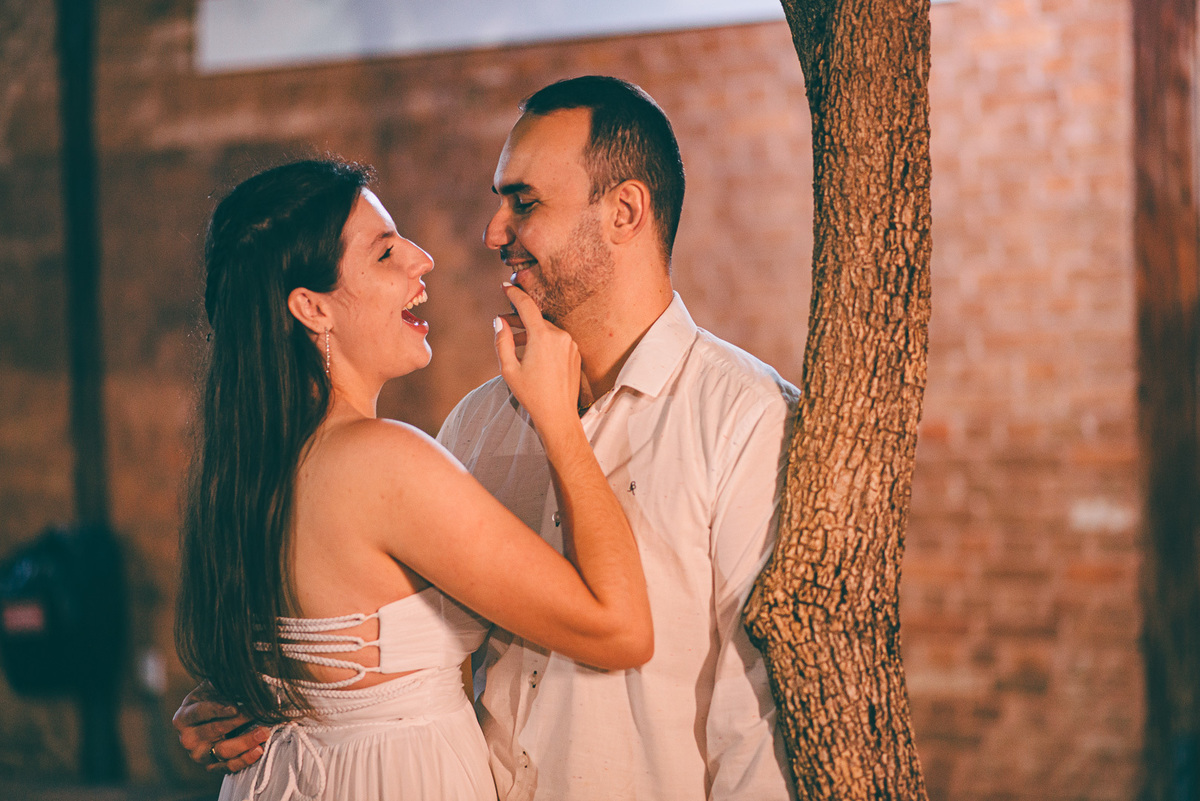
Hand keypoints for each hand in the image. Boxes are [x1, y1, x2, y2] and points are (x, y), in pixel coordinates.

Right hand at [172, 683, 269, 772]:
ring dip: (246, 741)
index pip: (200, 712)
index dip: (217, 709)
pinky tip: (259, 750)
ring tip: (264, 732)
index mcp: (183, 717)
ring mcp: (199, 754)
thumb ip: (225, 684)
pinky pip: (228, 766)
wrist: (214, 717)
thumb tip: (243, 680)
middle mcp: (188, 738)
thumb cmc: (215, 698)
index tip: (236, 707)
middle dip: (240, 720)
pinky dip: (245, 759)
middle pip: (214, 730)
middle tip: (260, 711)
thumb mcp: (214, 687)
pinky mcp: (211, 766)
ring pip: (223, 750)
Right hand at [494, 283, 580, 430]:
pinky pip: (557, 340)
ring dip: (531, 332)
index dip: (514, 294)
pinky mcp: (575, 353)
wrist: (559, 416)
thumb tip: (499, 320)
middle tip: (503, 323)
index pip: (526, 306)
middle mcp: (559, 336)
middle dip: (519, 319)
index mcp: (542, 337)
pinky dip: (543, 341)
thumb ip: (502, 341)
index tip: (505, 287)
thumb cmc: (532, 395)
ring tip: (516, 341)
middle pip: (536, 319)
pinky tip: (532, 353)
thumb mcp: (508, 369)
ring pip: (546, 330)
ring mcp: (570, 344)